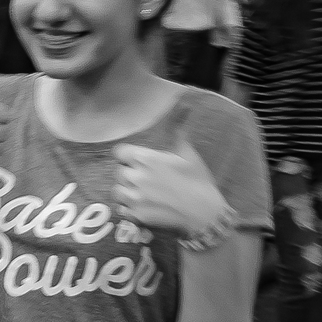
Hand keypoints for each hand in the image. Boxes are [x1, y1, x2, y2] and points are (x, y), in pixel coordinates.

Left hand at [112, 133, 227, 234]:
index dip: (126, 155)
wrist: (204, 212)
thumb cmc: (197, 180)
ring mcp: (135, 198)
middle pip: (118, 171)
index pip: (119, 152)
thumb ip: (177, 131)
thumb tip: (183, 105)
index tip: (135, 158)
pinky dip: (128, 207)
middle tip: (142, 176)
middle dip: (127, 172)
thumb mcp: (188, 153)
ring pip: (117, 190)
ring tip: (140, 190)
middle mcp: (136, 178)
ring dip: (125, 189)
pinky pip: (122, 209)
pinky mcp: (137, 215)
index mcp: (146, 159)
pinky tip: (143, 204)